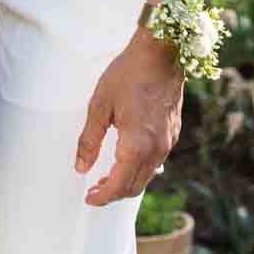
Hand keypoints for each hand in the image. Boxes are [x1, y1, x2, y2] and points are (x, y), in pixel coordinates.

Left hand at [74, 29, 183, 205]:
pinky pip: (156, 162)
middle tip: (93, 190)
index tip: (88, 198)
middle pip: (134, 186)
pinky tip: (125, 159)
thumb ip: (89, 140)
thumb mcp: (99, 106)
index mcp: (136, 145)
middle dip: (113, 194)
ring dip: (126, 182)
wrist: (161, 54)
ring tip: (106, 177)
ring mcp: (168, 143)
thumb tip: (81, 167)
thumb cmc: (128, 75)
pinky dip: (139, 169)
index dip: (102, 197)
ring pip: (147, 176)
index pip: (118, 186)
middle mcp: (156, 150)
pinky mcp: (173, 134)